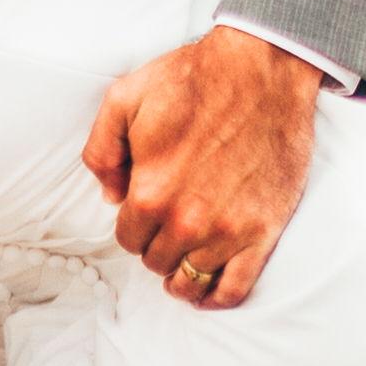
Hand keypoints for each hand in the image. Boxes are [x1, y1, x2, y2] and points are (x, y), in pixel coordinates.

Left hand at [83, 24, 322, 307]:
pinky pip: (235, 288)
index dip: (133, 225)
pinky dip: (216, 297)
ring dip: (182, 273)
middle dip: (157, 245)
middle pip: (157, 261)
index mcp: (150, 192)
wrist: (263, 68)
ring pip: (190, 280)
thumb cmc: (194, 78)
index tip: (146, 209)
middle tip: (168, 223)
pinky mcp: (263, 232)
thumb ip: (102, 151)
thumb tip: (110, 196)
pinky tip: (206, 290)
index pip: (127, 238)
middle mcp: (187, 221)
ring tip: (182, 260)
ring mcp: (228, 230)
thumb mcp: (124, 98)